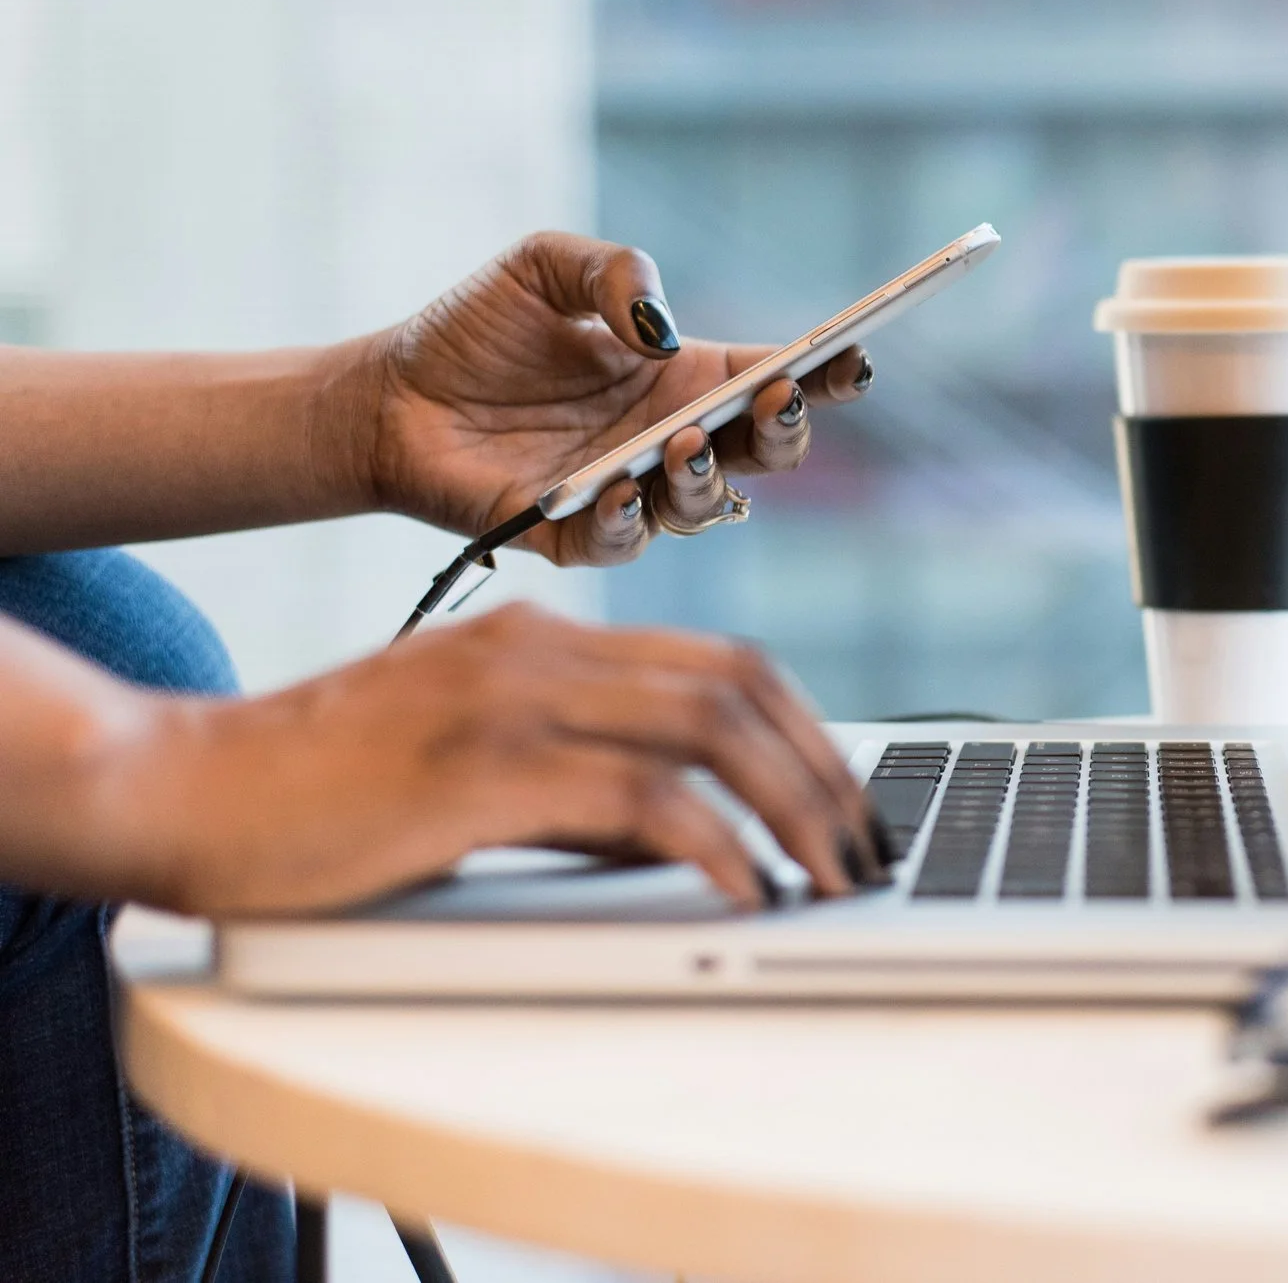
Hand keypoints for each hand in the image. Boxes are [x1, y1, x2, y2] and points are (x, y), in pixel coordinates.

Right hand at [97, 604, 888, 916]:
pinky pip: (640, 799)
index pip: (721, 660)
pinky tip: (745, 890)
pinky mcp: (482, 769)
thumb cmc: (319, 793)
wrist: (181, 788)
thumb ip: (576, 784)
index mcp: (542, 637)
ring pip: (710, 728)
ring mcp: (511, 700)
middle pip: (739, 684)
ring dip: (794, 807)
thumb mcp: (472, 766)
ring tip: (832, 876)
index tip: (846, 798)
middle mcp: (540, 649)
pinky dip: (714, 846)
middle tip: (865, 846)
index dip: (806, 727)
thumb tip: (682, 838)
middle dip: (825, 770)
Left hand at [356, 231, 873, 563]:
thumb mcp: (544, 265)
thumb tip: (660, 329)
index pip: (776, 378)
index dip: (825, 372)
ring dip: (708, 477)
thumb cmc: (474, 331)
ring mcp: (629, 492)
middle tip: (776, 398)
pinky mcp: (573, 535)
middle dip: (787, 430)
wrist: (386, 396)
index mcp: (684, 376)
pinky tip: (618, 487)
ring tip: (683, 442)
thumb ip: (613, 272)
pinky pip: (623, 542)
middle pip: (766, 453)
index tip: (852, 356)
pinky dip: (629, 520)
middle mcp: (671, 439)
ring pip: (706, 506)